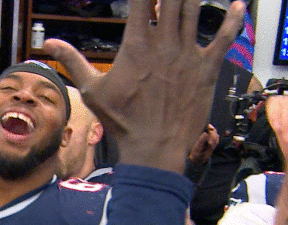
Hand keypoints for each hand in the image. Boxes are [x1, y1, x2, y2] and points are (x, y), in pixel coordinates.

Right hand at [43, 0, 244, 172]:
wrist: (154, 147)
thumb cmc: (122, 121)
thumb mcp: (91, 90)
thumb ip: (73, 61)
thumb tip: (48, 44)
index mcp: (137, 44)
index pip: (143, 0)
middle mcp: (165, 43)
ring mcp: (189, 54)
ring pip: (195, 9)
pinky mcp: (208, 68)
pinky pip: (225, 37)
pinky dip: (233, 19)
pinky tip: (239, 4)